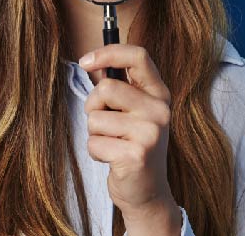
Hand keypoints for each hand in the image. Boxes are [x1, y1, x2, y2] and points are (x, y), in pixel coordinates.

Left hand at [79, 44, 180, 231]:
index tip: (85, 61)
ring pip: (95, 117)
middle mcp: (160, 110)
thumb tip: (91, 61)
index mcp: (159, 94)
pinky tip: (113, 160)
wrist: (147, 193)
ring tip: (113, 145)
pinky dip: (95, 152)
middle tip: (106, 125)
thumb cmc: (132, 146)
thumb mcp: (133, 112)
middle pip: (106, 88)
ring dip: (95, 133)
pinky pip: (94, 142)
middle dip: (93, 106)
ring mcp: (150, 132)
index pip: (138, 56)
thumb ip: (119, 87)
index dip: (108, 53)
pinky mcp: (136, 154)